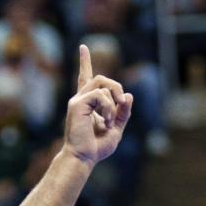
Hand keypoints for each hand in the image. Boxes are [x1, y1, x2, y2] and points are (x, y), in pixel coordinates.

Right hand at [63, 45, 132, 166]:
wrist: (84, 158)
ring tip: (110, 121)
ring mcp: (78, 101)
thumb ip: (123, 113)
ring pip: (101, 84)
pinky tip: (105, 121)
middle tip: (121, 104)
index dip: (84, 62)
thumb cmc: (96, 147)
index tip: (83, 47)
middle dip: (116, 88)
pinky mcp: (77, 105)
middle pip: (100, 78)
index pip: (86, 78)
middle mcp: (81, 99)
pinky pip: (99, 95)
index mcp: (88, 103)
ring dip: (113, 101)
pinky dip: (107, 107)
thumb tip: (128, 95)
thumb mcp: (116, 129)